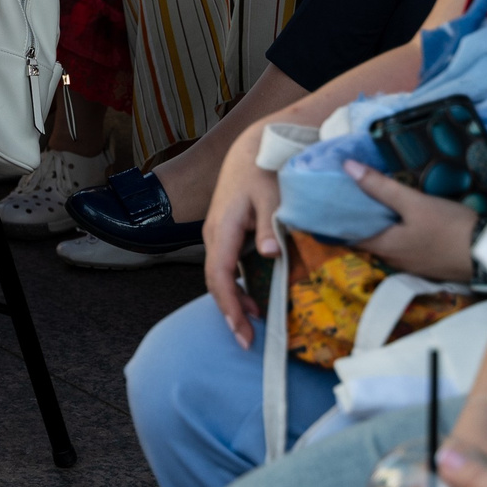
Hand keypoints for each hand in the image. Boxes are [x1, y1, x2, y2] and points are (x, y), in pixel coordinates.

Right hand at [201, 120, 282, 347]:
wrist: (252, 145)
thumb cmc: (263, 168)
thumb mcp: (272, 194)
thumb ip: (271, 225)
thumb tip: (271, 256)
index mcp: (223, 228)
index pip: (219, 276)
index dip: (229, 307)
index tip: (242, 332)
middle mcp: (214, 234)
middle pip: (215, 282)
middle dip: (230, 312)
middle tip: (248, 340)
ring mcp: (218, 234)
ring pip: (220, 275)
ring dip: (234, 301)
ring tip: (255, 323)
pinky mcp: (226, 233)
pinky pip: (226, 266)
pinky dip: (237, 286)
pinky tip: (254, 297)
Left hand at [345, 159, 478, 281]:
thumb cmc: (449, 228)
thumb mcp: (414, 203)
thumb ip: (381, 187)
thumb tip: (347, 168)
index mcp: (384, 247)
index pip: (349, 233)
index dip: (340, 216)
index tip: (335, 197)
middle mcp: (393, 260)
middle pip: (369, 237)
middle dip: (362, 218)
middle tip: (356, 193)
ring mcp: (412, 265)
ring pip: (388, 243)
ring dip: (382, 226)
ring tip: (377, 201)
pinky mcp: (429, 264)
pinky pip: (405, 247)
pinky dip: (399, 232)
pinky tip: (405, 218)